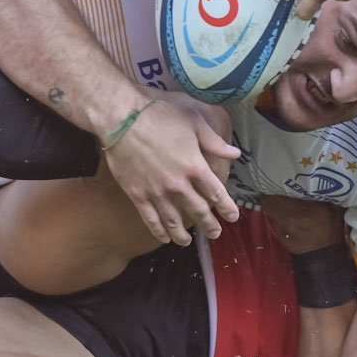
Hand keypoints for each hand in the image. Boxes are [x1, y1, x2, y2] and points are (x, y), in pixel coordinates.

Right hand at [104, 93, 240, 244]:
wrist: (121, 118)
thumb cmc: (159, 114)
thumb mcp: (193, 121)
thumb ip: (214, 142)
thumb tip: (235, 154)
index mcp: (195, 166)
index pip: (216, 193)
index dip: (226, 208)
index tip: (232, 217)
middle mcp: (178, 184)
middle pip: (197, 211)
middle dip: (209, 224)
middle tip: (215, 233)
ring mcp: (156, 192)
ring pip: (173, 220)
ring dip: (183, 234)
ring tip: (188, 242)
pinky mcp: (137, 194)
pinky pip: (150, 219)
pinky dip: (158, 231)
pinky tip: (164, 238)